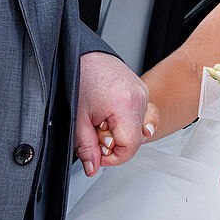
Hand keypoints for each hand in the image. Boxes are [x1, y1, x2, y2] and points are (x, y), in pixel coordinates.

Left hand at [75, 52, 152, 175]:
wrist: (81, 52)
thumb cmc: (79, 76)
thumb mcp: (77, 117)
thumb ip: (86, 147)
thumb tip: (92, 167)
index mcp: (125, 104)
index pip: (130, 147)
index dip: (112, 157)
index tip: (97, 153)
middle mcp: (139, 97)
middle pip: (136, 139)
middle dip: (113, 141)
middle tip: (94, 130)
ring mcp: (142, 92)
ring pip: (139, 128)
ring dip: (119, 130)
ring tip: (101, 120)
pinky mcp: (140, 90)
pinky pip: (139, 115)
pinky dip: (126, 120)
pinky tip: (112, 117)